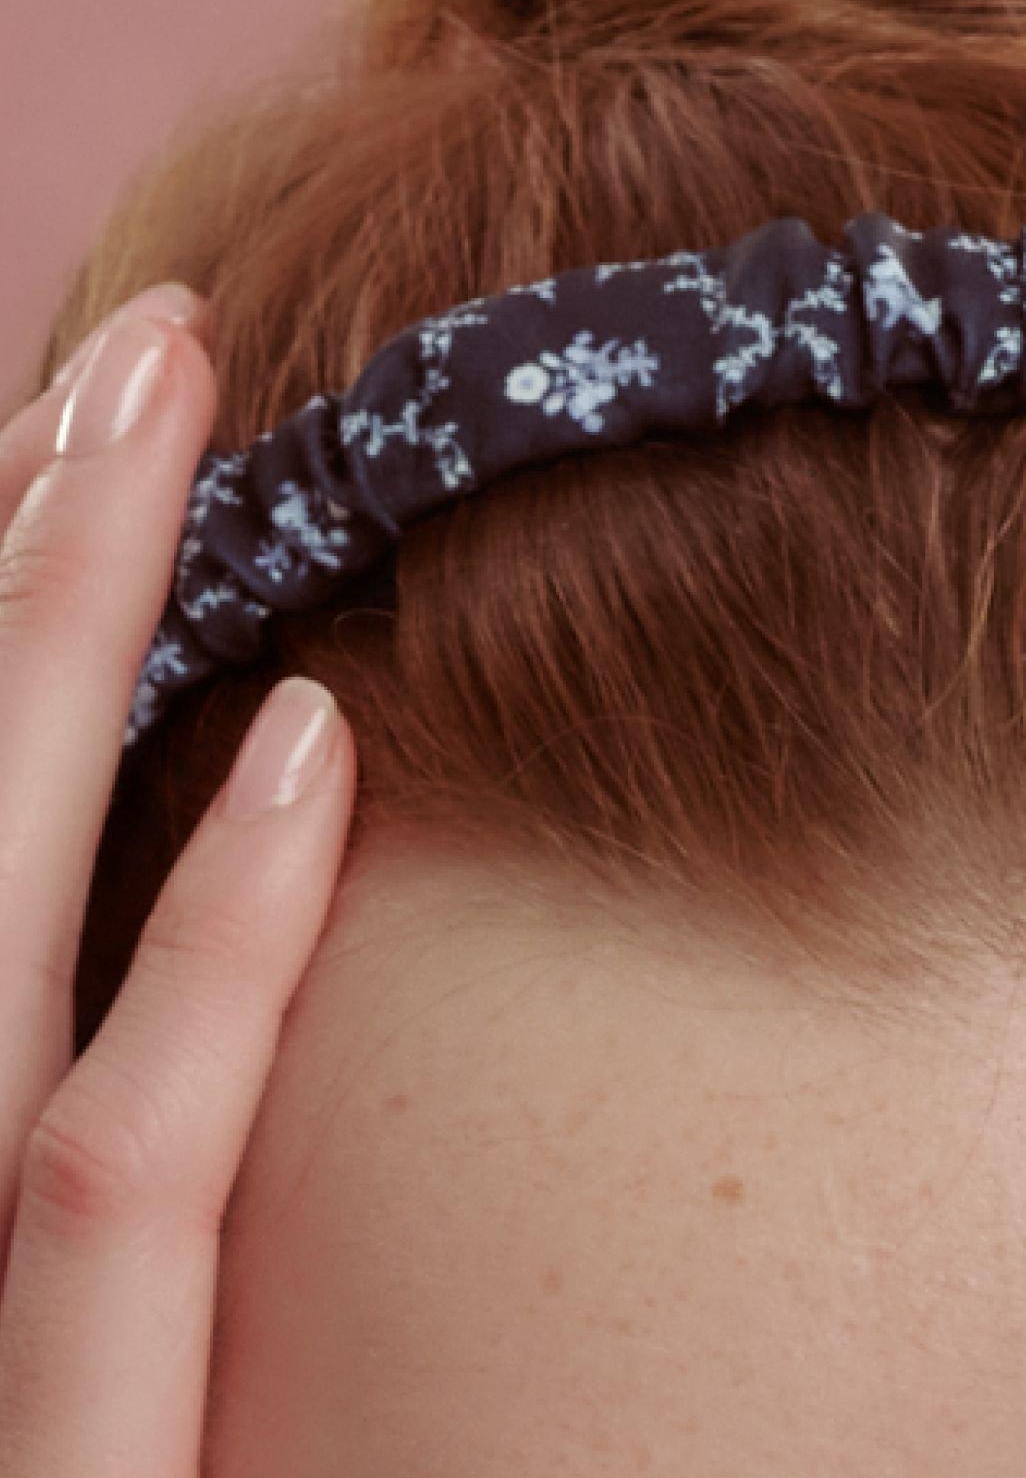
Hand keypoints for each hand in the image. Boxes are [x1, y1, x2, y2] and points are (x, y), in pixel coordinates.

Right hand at [0, 285, 355, 1471]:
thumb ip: (123, 1083)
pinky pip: (112, 1195)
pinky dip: (196, 962)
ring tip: (149, 425)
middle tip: (132, 353)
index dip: (12, 653)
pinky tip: (302, 752)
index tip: (83, 458)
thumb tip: (261, 796)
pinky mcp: (61, 1473)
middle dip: (17, 583)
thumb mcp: (93, 1287)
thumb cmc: (105, 1447)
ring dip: (62, 672)